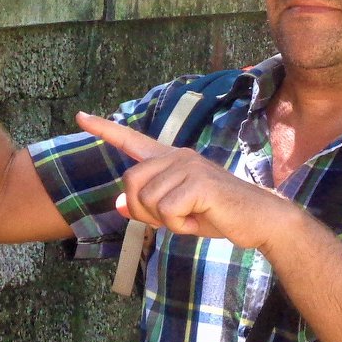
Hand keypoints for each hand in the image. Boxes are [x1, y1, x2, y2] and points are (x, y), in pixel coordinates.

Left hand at [76, 111, 299, 252]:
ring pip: (147, 201)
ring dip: (166, 221)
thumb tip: (119, 205)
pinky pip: (166, 212)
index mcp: (171, 159)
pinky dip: (179, 225)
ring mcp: (188, 167)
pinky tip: (200, 219)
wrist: (261, 220)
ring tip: (192, 217)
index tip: (80, 116)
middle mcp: (177, 156)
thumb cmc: (220, 214)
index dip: (104, 129)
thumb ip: (149, 206)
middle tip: (172, 219)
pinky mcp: (198, 182)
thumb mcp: (178, 212)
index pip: (131, 141)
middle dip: (144, 211)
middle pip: (131, 183)